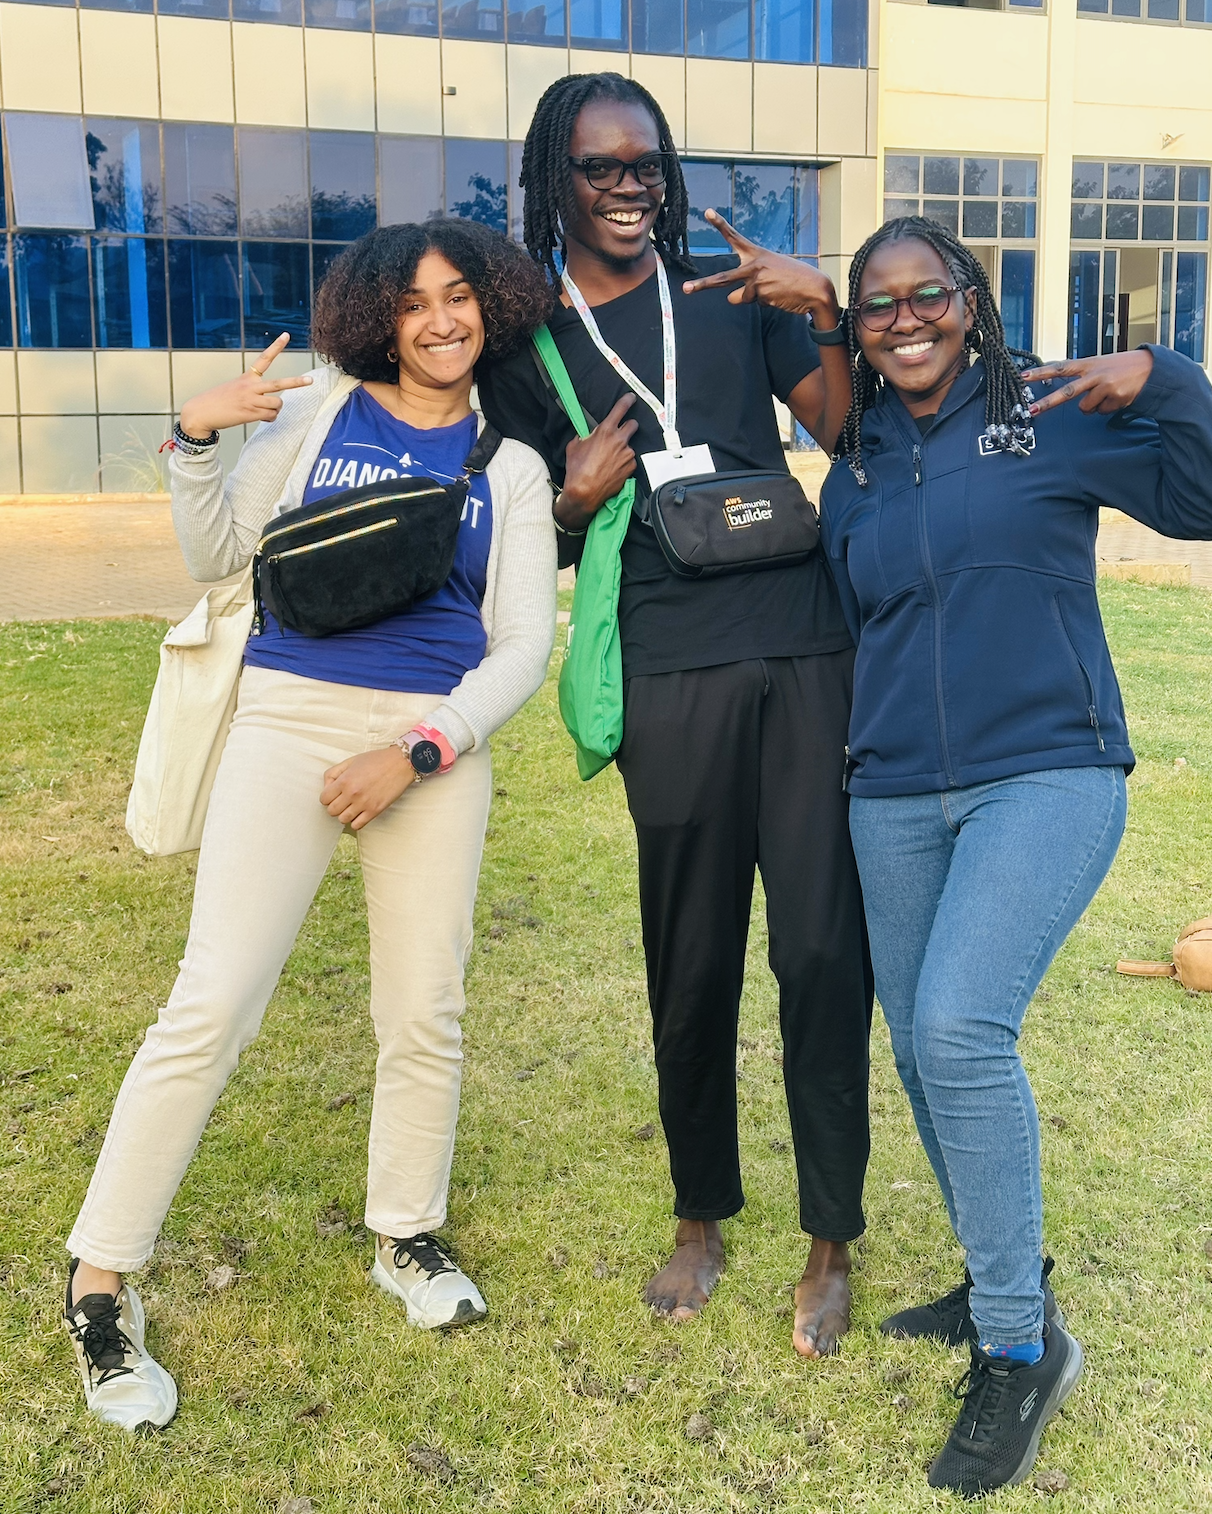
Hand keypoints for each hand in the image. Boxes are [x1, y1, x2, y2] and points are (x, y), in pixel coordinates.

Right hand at [178, 334, 313, 435]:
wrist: (200, 412)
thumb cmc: (217, 401)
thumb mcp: (234, 389)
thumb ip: (253, 393)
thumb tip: (269, 407)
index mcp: (246, 378)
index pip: (264, 358)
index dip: (276, 346)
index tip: (286, 335)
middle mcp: (250, 387)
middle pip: (279, 384)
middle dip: (296, 382)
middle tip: (310, 380)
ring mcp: (251, 400)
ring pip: (277, 404)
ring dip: (275, 410)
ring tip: (266, 411)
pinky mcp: (250, 413)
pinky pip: (271, 416)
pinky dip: (270, 418)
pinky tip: (261, 417)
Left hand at [320, 746, 413, 830]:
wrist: (400, 763)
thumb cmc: (376, 760)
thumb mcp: (351, 761)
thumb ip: (334, 773)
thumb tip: (326, 788)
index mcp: (344, 780)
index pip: (324, 798)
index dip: (327, 797)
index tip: (334, 794)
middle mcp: (352, 794)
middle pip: (331, 811)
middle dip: (335, 806)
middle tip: (343, 801)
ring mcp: (364, 804)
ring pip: (342, 820)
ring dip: (345, 814)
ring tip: (352, 807)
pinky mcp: (375, 810)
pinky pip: (357, 825)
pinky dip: (356, 822)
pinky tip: (360, 813)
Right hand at [558, 392, 638, 529]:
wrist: (585, 492)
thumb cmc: (577, 469)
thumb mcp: (574, 447)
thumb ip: (584, 436)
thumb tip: (586, 436)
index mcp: (606, 431)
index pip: (621, 408)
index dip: (627, 401)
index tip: (631, 398)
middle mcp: (620, 440)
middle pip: (633, 424)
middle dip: (629, 426)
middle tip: (622, 432)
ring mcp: (627, 454)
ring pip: (629, 445)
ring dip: (623, 449)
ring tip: (611, 460)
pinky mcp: (631, 467)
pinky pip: (630, 461)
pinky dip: (624, 463)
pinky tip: (613, 469)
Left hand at [681, 209, 841, 323]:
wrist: (815, 287)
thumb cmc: (794, 278)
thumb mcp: (771, 272)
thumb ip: (750, 280)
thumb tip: (732, 298)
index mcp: (756, 254)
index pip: (734, 237)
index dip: (720, 225)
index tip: (706, 211)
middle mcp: (753, 265)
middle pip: (722, 278)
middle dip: (702, 285)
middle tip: (686, 289)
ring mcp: (755, 280)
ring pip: (737, 297)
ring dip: (750, 298)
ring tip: (771, 291)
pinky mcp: (760, 295)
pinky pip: (751, 303)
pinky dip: (762, 302)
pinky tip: (776, 296)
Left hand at [1020, 351, 1153, 416]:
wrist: (1151, 368)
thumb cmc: (1121, 367)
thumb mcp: (1100, 365)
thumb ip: (1082, 376)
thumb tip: (1065, 393)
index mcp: (1088, 364)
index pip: (1060, 368)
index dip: (1041, 372)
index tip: (1023, 376)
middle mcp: (1094, 374)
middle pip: (1066, 392)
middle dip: (1047, 403)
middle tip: (1031, 411)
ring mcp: (1105, 386)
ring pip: (1085, 408)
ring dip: (1093, 406)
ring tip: (1107, 394)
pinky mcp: (1115, 397)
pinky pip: (1102, 411)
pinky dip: (1107, 408)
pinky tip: (1118, 396)